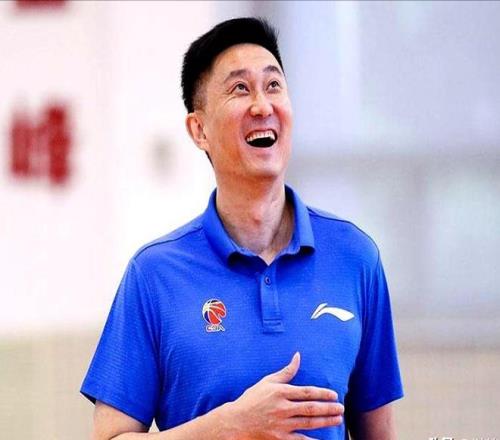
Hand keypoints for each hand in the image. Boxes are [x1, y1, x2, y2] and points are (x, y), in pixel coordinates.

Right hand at [223, 352, 343, 439]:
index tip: (334, 394)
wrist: (236, 422)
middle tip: (341, 408)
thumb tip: (298, 356)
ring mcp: (281, 424)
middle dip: (328, 408)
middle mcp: (282, 408)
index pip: (306, 392)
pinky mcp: (279, 438)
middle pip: (311, 408)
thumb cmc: (252, 399)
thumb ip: (286, 371)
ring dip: (326, 421)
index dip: (322, 393)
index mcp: (280, 392)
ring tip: (338, 419)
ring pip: (309, 423)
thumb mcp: (267, 382)